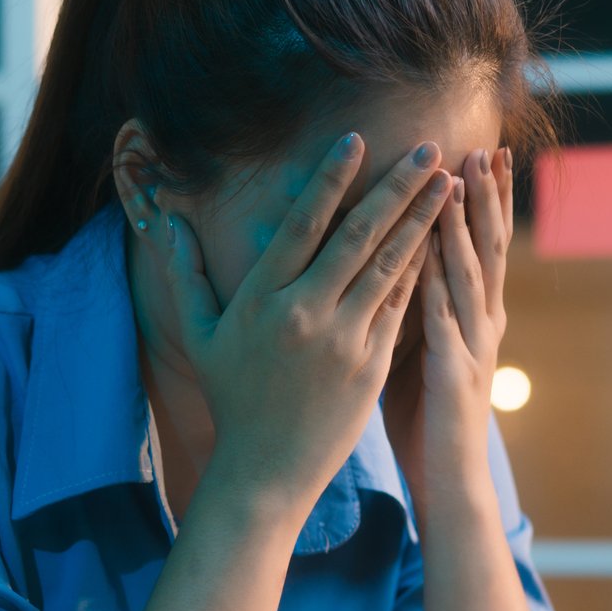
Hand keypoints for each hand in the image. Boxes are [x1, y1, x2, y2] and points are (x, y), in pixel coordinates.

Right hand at [159, 134, 450, 520]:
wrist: (265, 470)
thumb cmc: (232, 397)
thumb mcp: (199, 335)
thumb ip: (185, 274)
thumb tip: (165, 221)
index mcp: (262, 299)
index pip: (302, 225)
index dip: (329, 180)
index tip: (355, 140)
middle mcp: (305, 314)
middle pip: (358, 236)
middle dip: (396, 187)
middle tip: (428, 148)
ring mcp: (344, 340)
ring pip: (389, 266)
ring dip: (421, 220)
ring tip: (446, 182)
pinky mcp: (372, 365)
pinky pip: (401, 306)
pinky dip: (422, 269)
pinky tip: (442, 239)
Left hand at [384, 146, 511, 495]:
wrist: (450, 480)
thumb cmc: (427, 414)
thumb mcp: (418, 345)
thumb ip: (414, 301)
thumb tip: (392, 258)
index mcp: (474, 315)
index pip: (483, 245)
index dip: (487, 201)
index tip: (484, 153)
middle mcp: (482, 324)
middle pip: (489, 249)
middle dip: (487, 199)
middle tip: (484, 149)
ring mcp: (473, 349)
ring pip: (472, 277)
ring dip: (465, 229)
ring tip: (459, 185)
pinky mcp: (454, 377)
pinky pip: (445, 324)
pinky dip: (438, 288)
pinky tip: (428, 258)